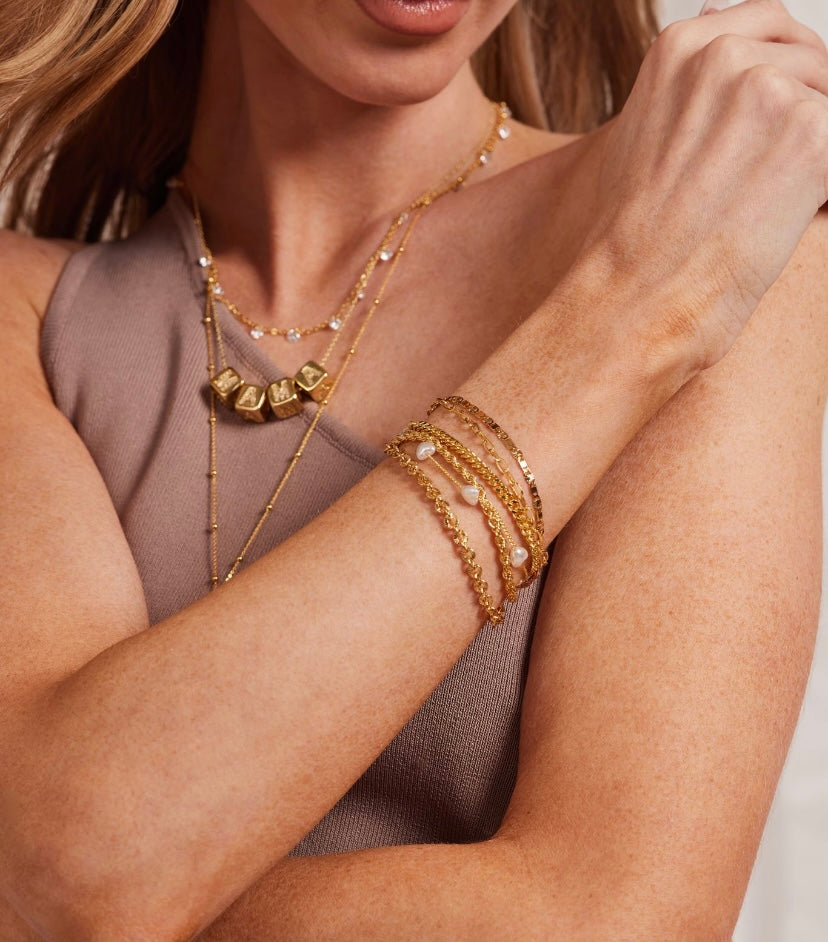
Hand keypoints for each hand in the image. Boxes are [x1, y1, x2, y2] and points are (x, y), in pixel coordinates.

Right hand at [581, 0, 827, 374]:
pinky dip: (826, 192)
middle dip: (806, 118)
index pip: (769, 25)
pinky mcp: (812, 135)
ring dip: (815, 156)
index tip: (782, 113)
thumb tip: (718, 17)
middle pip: (813, 66)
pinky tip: (786, 221)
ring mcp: (769, 91)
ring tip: (766, 206)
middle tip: (769, 179)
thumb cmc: (631, 235)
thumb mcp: (642, 133)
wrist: (633, 292)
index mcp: (681, 47)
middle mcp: (724, 56)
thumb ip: (689, 80)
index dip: (787, 70)